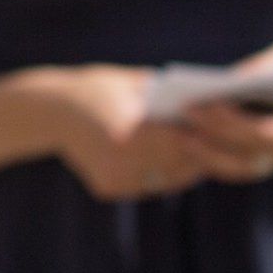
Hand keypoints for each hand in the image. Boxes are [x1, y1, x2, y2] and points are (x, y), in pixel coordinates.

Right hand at [45, 67, 213, 201]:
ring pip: (164, 179)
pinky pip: (145, 184)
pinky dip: (157, 174)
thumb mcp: (132, 83)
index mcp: (127, 132)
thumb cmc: (97, 87)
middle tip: (221, 147)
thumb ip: (166, 96)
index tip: (222, 132)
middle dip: (198, 155)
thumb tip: (205, 102)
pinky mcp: (107, 189)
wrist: (50, 111)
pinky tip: (167, 162)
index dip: (204, 138)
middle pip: (176, 164)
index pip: (180, 141)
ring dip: (182, 169)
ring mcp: (112, 178)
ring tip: (201, 156)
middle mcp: (119, 160)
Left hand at [167, 27, 272, 182]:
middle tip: (174, 119)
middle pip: (245, 156)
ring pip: (237, 167)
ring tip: (172, 128)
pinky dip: (211, 150)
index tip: (197, 105)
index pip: (262, 135)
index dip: (227, 123)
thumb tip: (228, 80)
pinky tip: (183, 131)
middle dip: (208, 138)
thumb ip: (263, 69)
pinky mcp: (269, 156)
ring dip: (204, 151)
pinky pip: (236, 161)